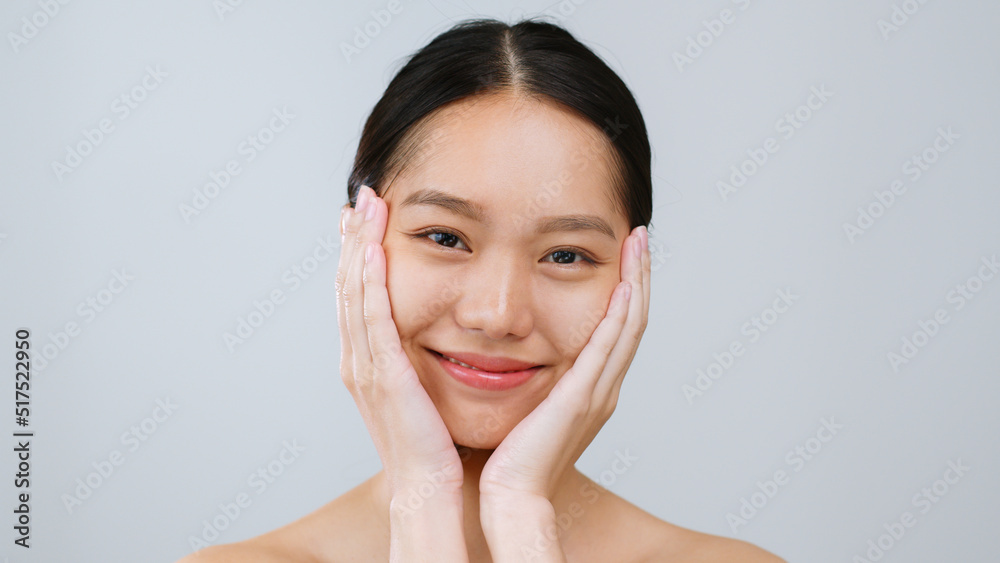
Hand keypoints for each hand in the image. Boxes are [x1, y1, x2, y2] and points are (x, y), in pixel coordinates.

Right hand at [336, 185, 463, 500]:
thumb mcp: (422, 392)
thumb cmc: (433, 446)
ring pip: (354, 292)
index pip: (358, 296)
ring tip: (365, 206)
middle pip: (348, 285)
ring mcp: (364, 365)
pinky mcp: (382, 372)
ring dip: (358, 246)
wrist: (427, 487)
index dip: (358, 255)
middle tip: (361, 199)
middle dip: (353, 239)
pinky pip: (371, 315)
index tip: (365, 220)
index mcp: (366, 363)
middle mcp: (357, 359)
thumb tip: (439, 334)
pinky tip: (372, 248)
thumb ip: (421, 361)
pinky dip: (368, 278)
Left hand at [479, 225, 649, 502]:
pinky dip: (621, 314)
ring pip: (629, 326)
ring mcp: (598, 391)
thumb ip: (534, 379)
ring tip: (639, 245)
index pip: (618, 328)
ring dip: (637, 282)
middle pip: (633, 320)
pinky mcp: (583, 396)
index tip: (625, 255)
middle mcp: (604, 387)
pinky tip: (624, 284)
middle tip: (640, 237)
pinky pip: (609, 346)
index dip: (626, 290)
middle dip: (639, 275)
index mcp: (592, 388)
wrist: (512, 493)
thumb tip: (513, 350)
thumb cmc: (511, 455)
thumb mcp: (529, 405)